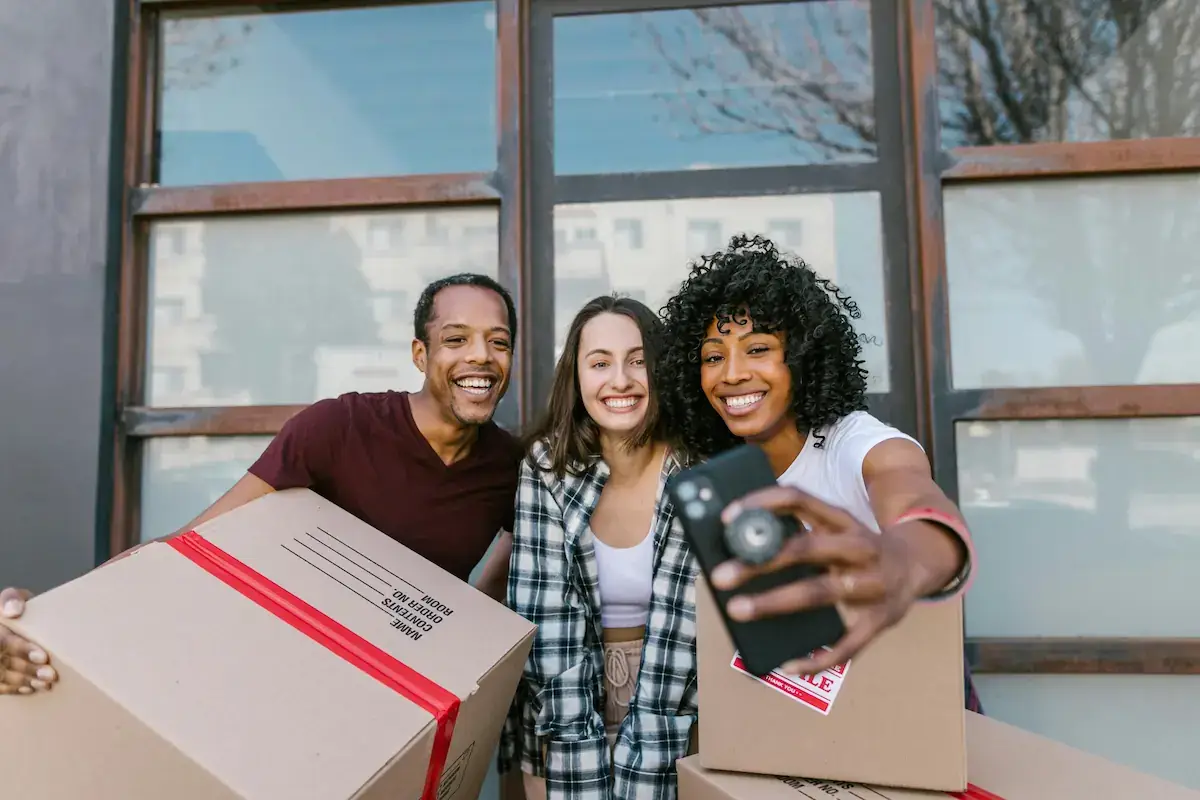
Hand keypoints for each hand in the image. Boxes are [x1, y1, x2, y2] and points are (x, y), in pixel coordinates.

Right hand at [0, 587, 56, 694]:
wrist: (7, 618)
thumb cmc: (13, 608)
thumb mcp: (11, 598)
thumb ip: (11, 599)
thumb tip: (13, 610)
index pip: (2, 642)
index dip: (22, 650)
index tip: (43, 656)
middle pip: (2, 662)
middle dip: (27, 669)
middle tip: (50, 674)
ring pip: (0, 676)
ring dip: (24, 681)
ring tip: (46, 683)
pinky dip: (14, 688)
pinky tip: (31, 688)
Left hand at [710, 486, 922, 675]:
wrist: (916, 566)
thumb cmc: (855, 550)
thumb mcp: (833, 530)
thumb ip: (795, 533)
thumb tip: (736, 546)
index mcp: (841, 520)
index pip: (799, 499)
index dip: (763, 504)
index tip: (726, 518)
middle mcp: (858, 547)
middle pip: (805, 548)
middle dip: (760, 562)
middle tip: (720, 576)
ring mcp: (872, 583)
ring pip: (819, 591)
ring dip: (775, 602)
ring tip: (738, 610)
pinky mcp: (881, 619)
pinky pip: (848, 643)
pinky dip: (818, 656)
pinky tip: (788, 664)